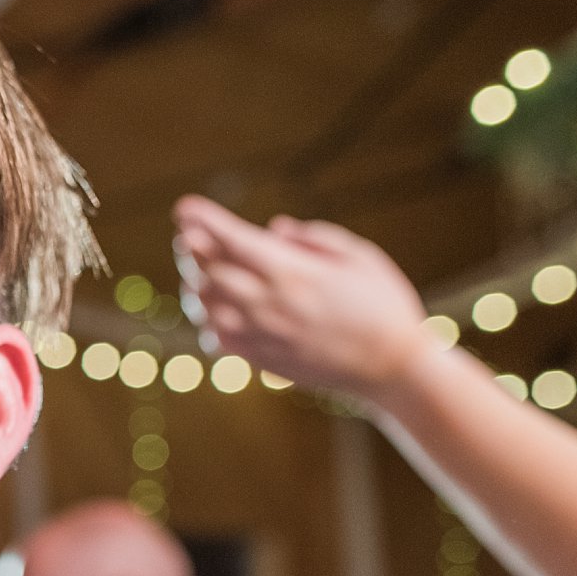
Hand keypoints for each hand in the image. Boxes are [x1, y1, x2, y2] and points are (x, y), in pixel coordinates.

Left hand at [172, 195, 432, 401]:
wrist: (392, 369)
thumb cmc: (383, 304)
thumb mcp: (359, 257)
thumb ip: (313, 239)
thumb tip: (274, 229)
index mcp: (293, 273)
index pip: (234, 241)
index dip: (205, 221)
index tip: (185, 206)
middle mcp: (268, 304)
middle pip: (210, 271)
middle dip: (193, 249)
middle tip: (187, 234)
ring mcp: (260, 335)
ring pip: (206, 305)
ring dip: (195, 283)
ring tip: (195, 268)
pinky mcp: (260, 360)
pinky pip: (216, 338)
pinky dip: (208, 318)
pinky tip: (212, 308)